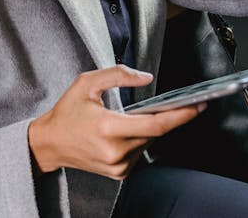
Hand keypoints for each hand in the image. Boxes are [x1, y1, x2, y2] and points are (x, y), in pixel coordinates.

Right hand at [28, 65, 204, 179]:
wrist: (49, 144)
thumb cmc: (66, 112)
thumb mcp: (87, 83)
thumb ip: (118, 75)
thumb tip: (147, 79)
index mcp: (109, 128)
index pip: (156, 125)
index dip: (181, 115)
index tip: (199, 105)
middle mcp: (116, 151)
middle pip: (155, 133)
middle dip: (164, 117)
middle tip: (172, 104)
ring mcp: (118, 165)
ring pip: (149, 143)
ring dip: (149, 128)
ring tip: (131, 117)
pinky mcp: (118, 173)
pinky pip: (140, 152)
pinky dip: (139, 139)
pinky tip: (125, 130)